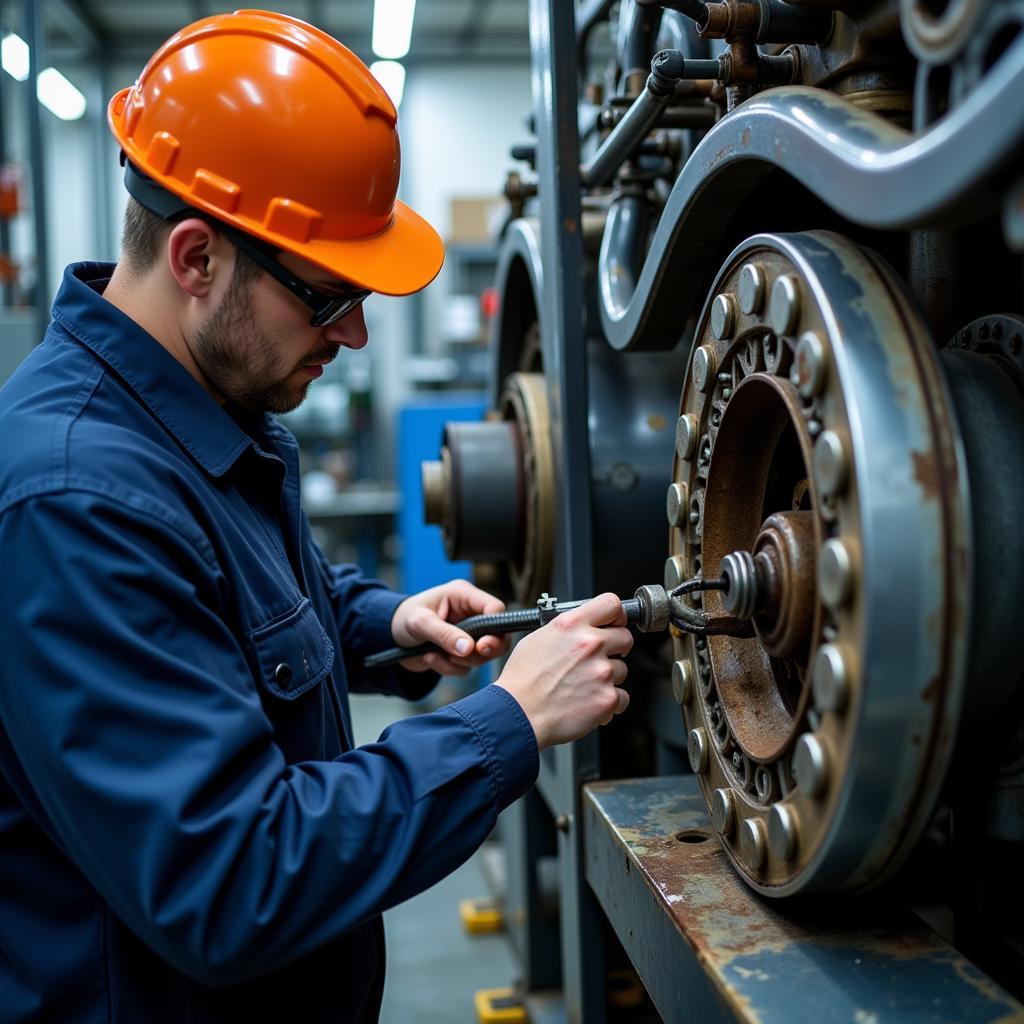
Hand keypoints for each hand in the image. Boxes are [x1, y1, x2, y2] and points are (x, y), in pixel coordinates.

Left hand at [390, 579, 510, 675]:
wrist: (390, 637)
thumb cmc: (403, 618)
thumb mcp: (420, 623)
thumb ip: (444, 634)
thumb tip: (468, 648)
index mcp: (464, 596)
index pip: (495, 608)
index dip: (496, 628)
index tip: (482, 646)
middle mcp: (470, 614)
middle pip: (498, 635)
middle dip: (482, 651)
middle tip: (464, 656)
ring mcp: (468, 635)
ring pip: (483, 655)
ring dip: (460, 662)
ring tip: (435, 655)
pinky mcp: (461, 652)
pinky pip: (467, 667)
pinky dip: (449, 668)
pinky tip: (431, 659)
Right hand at [494, 593, 632, 749]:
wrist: (519, 715)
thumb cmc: (523, 680)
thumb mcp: (538, 638)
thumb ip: (567, 628)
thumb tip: (582, 627)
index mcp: (572, 625)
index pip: (612, 604)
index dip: (617, 615)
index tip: (615, 623)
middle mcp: (590, 644)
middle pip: (625, 637)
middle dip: (616, 648)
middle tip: (600, 659)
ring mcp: (602, 671)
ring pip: (622, 669)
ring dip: (608, 677)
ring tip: (584, 686)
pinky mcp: (607, 698)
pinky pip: (622, 697)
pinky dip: (609, 702)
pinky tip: (589, 701)